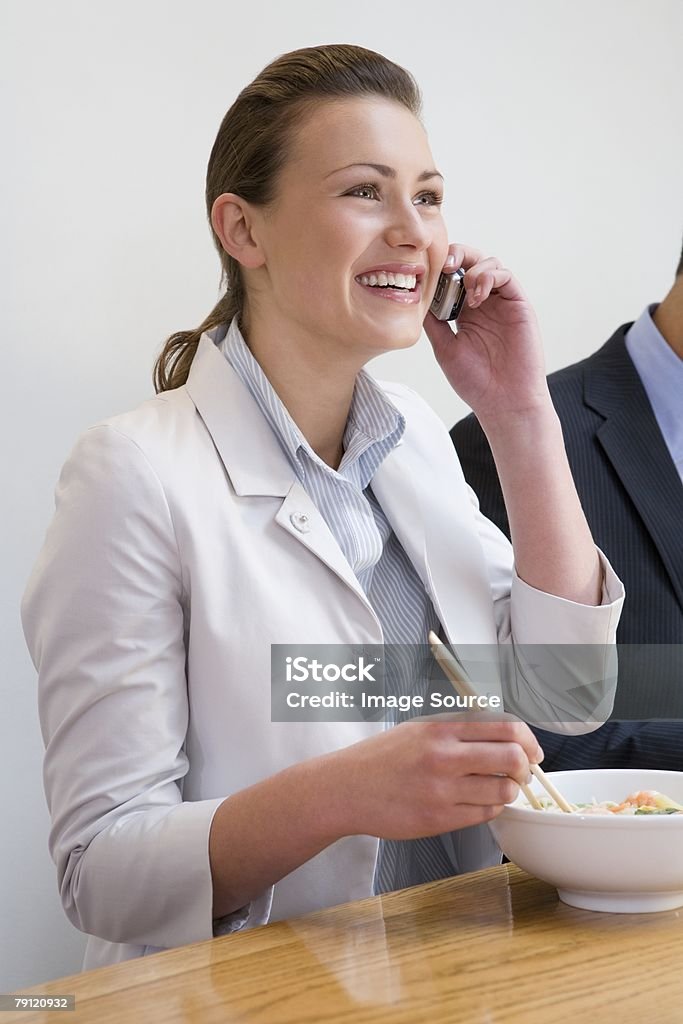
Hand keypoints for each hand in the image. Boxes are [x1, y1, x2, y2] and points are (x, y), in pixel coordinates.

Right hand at [332, 712, 543, 839]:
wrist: (346, 788)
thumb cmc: (382, 758)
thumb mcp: (420, 728)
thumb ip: (461, 729)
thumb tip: (506, 735)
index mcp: (441, 727)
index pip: (505, 726)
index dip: (528, 739)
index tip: (531, 749)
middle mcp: (444, 756)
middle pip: (513, 758)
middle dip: (526, 768)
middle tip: (522, 772)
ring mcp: (442, 789)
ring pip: (503, 791)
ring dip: (508, 791)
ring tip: (496, 788)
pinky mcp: (439, 819)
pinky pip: (484, 814)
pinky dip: (489, 808)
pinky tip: (476, 801)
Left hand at [423, 243, 551, 427]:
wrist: (504, 402)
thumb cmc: (476, 382)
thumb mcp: (445, 348)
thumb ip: (433, 323)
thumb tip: (416, 299)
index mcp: (465, 312)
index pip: (453, 277)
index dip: (441, 268)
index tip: (426, 271)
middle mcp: (484, 303)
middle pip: (471, 262)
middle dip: (457, 255)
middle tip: (444, 265)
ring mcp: (502, 303)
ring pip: (490, 263)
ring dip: (473, 267)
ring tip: (464, 288)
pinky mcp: (519, 305)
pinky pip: (507, 277)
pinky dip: (490, 277)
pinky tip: (477, 296)